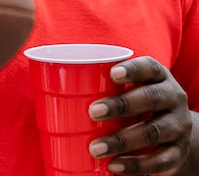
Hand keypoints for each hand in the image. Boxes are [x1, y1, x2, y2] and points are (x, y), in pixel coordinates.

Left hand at [88, 56, 191, 174]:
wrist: (176, 131)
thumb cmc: (140, 101)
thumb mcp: (133, 88)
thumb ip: (107, 83)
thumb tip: (54, 77)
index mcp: (159, 77)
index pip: (150, 67)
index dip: (133, 69)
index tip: (112, 73)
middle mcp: (173, 98)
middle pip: (151, 97)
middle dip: (121, 105)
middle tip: (93, 111)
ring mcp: (178, 126)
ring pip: (153, 131)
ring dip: (122, 140)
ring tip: (95, 147)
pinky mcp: (178, 153)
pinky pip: (160, 161)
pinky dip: (135, 165)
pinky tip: (114, 165)